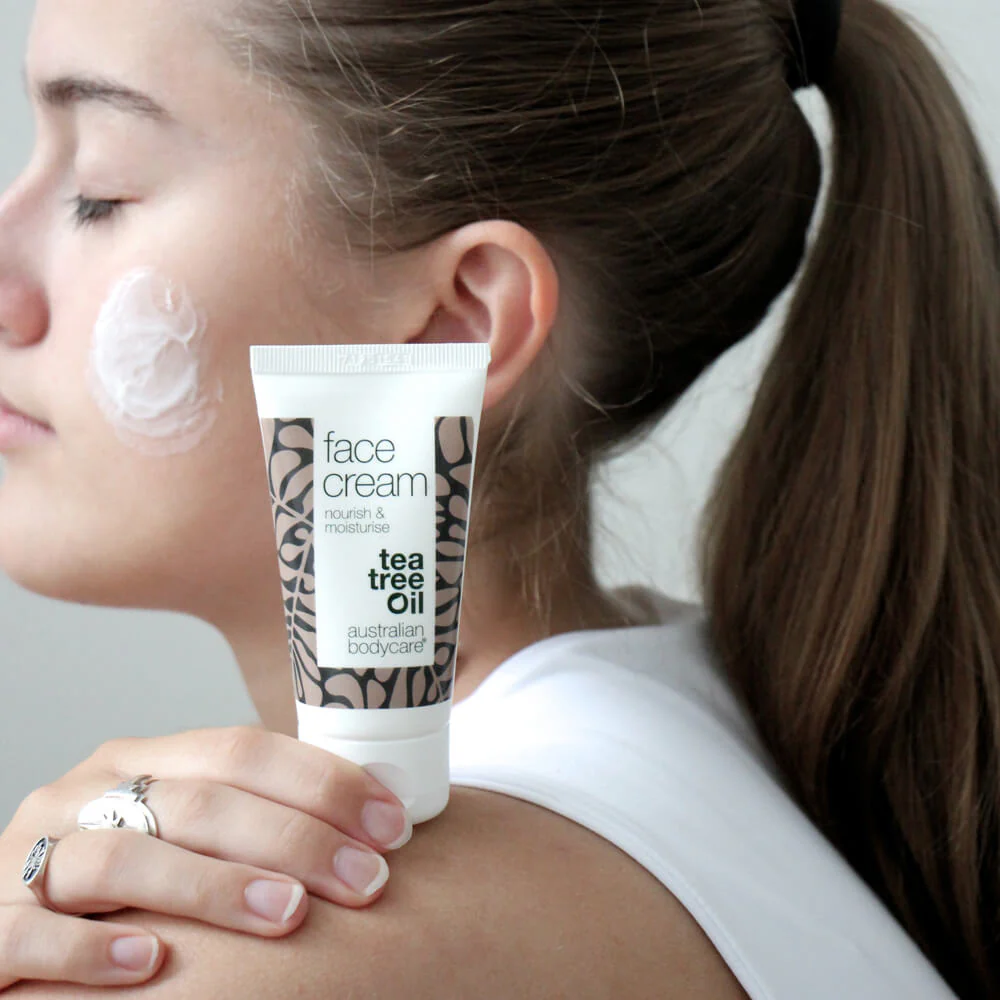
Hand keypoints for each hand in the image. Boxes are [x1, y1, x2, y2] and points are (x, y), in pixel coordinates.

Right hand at [0, 726, 412, 990]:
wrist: (12, 928)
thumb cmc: (122, 888)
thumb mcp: (181, 837)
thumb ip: (250, 824)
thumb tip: (373, 822)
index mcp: (141, 761)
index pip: (242, 749)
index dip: (323, 782)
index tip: (393, 825)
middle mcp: (86, 793)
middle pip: (200, 799)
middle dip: (295, 837)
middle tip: (367, 880)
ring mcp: (31, 856)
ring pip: (125, 855)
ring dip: (215, 886)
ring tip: (288, 917)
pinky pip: (34, 931)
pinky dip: (92, 949)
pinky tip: (153, 964)